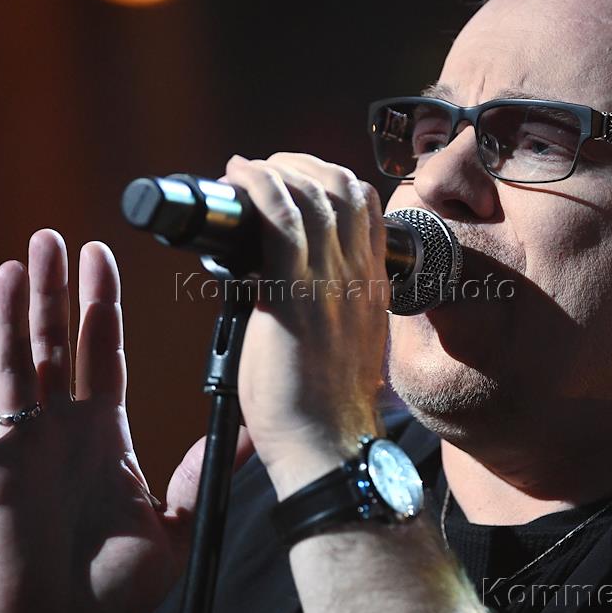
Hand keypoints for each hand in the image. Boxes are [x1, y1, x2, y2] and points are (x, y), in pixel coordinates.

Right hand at [0, 231, 251, 612]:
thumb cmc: (120, 582)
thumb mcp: (178, 523)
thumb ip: (204, 472)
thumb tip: (257, 433)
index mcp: (104, 429)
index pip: (102, 351)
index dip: (101, 304)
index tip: (101, 254)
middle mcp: (62, 426)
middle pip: (56, 343)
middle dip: (56, 290)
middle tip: (53, 236)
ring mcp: (24, 446)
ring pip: (14, 368)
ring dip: (10, 318)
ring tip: (14, 266)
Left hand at [222, 154, 388, 496]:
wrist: (329, 448)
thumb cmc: (325, 409)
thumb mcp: (345, 345)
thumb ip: (329, 307)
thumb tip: (275, 282)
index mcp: (371, 287)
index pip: (366, 207)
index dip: (330, 178)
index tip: (297, 177)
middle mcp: (358, 277)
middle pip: (344, 188)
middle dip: (302, 164)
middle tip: (267, 167)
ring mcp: (331, 284)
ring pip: (314, 194)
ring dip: (277, 169)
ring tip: (247, 170)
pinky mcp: (296, 296)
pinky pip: (282, 220)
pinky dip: (259, 187)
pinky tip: (239, 177)